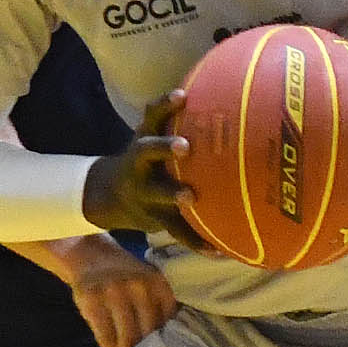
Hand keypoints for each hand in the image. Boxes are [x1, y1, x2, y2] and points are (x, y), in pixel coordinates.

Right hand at [59, 236, 176, 346]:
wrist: (91, 256)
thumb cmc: (126, 279)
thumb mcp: (149, 285)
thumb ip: (160, 309)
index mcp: (158, 284)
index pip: (168, 323)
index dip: (166, 342)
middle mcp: (138, 287)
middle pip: (148, 333)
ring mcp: (113, 293)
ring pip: (127, 338)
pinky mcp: (92, 301)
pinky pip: (106, 337)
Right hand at [80, 90, 208, 249]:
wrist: (109, 196)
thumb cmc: (148, 162)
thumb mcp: (155, 141)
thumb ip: (186, 128)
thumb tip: (238, 105)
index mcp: (144, 142)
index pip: (151, 117)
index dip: (163, 106)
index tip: (181, 95)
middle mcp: (140, 165)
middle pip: (146, 152)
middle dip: (164, 148)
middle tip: (185, 146)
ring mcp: (143, 192)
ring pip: (157, 193)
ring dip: (173, 194)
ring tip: (191, 198)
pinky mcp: (152, 218)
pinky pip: (176, 231)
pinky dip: (196, 241)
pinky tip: (218, 251)